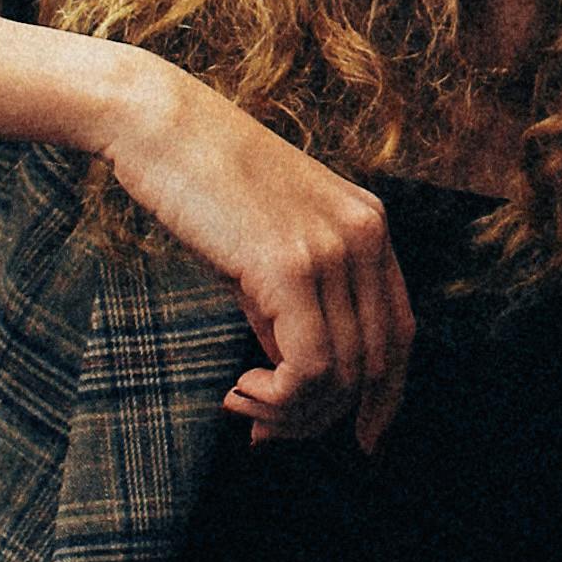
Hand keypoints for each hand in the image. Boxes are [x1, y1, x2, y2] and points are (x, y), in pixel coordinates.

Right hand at [92, 56, 415, 448]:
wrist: (160, 124)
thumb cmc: (201, 184)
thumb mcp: (264, 249)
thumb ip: (292, 311)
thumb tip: (294, 387)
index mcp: (369, 225)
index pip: (401, 333)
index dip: (383, 397)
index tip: (359, 436)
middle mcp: (364, 236)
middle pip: (379, 363)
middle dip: (325, 417)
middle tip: (268, 433)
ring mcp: (332, 249)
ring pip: (343, 375)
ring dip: (292, 413)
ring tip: (243, 404)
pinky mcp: (291, 267)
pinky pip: (311, 367)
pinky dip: (279, 399)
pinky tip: (240, 388)